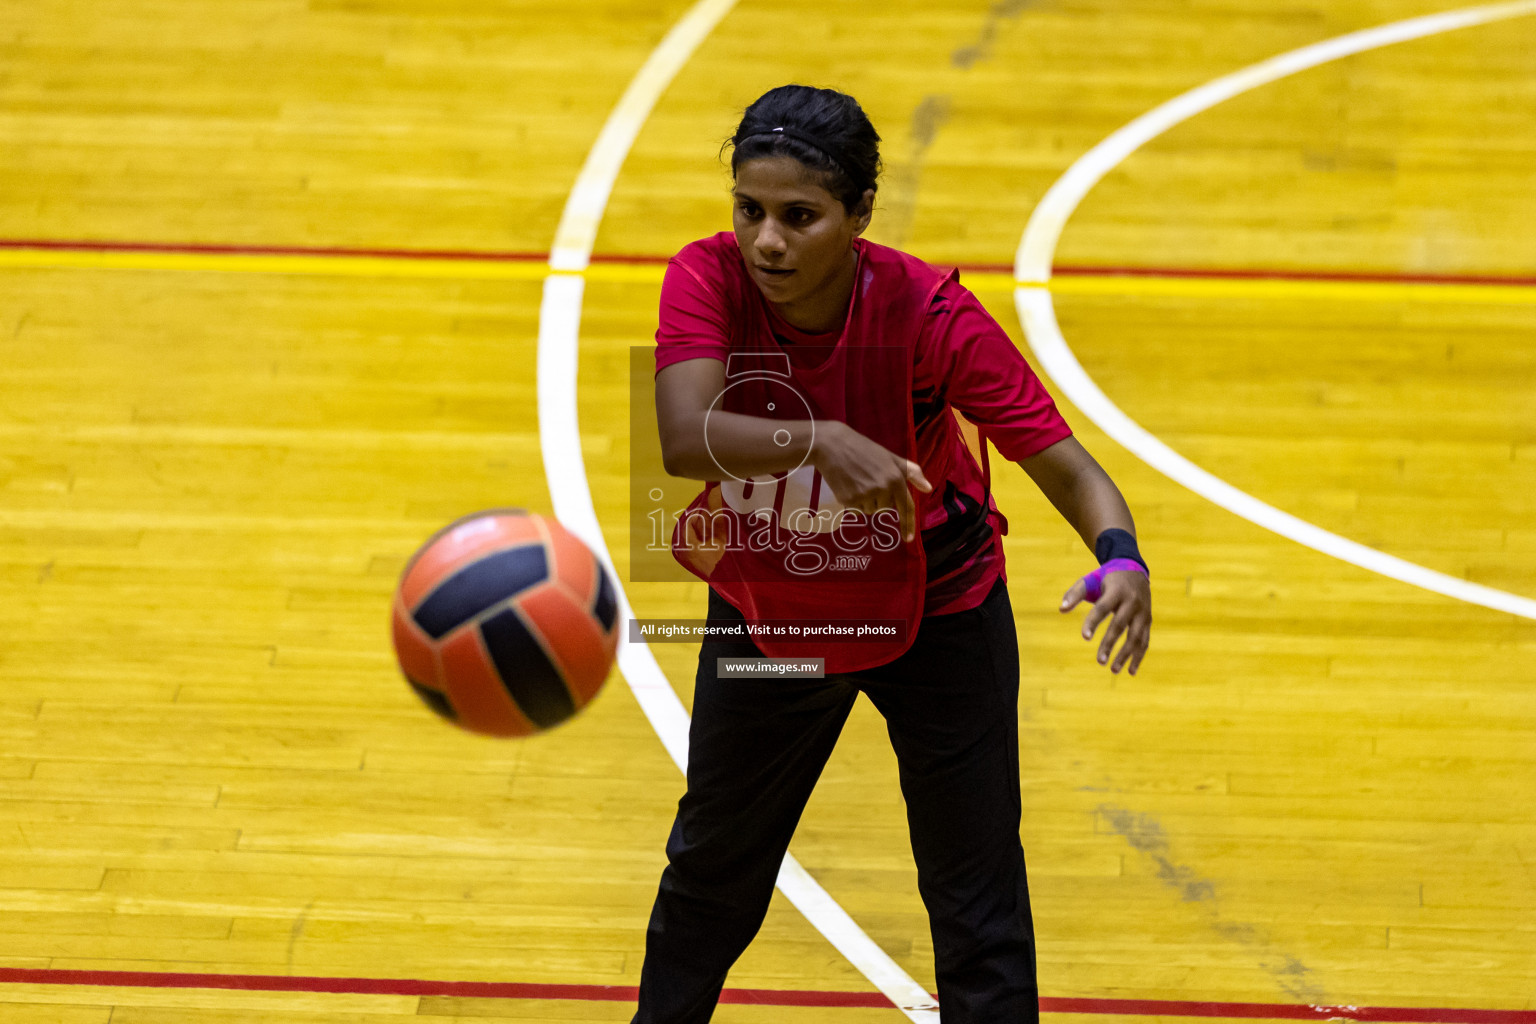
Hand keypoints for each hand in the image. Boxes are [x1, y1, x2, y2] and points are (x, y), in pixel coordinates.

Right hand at [811, 421, 931, 541]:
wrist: (833, 445)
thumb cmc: (864, 449)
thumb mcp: (891, 458)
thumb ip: (912, 473)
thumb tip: (928, 488)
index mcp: (896, 479)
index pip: (906, 507)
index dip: (908, 524)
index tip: (908, 538)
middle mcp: (882, 489)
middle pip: (885, 509)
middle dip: (879, 499)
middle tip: (869, 480)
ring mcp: (865, 496)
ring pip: (870, 510)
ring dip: (866, 501)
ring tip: (857, 481)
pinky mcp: (849, 500)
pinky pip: (856, 510)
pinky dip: (853, 502)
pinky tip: (848, 486)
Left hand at [1060, 569, 1150, 674]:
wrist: (1134, 570)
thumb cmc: (1105, 579)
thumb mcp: (1089, 581)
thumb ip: (1074, 594)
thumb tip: (1061, 609)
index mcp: (1116, 590)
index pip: (1103, 608)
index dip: (1093, 622)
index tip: (1085, 637)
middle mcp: (1132, 602)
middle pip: (1120, 625)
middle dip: (1110, 644)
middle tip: (1099, 661)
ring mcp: (1142, 612)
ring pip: (1136, 636)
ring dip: (1126, 655)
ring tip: (1113, 670)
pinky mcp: (1148, 621)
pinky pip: (1145, 641)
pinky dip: (1139, 656)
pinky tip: (1131, 671)